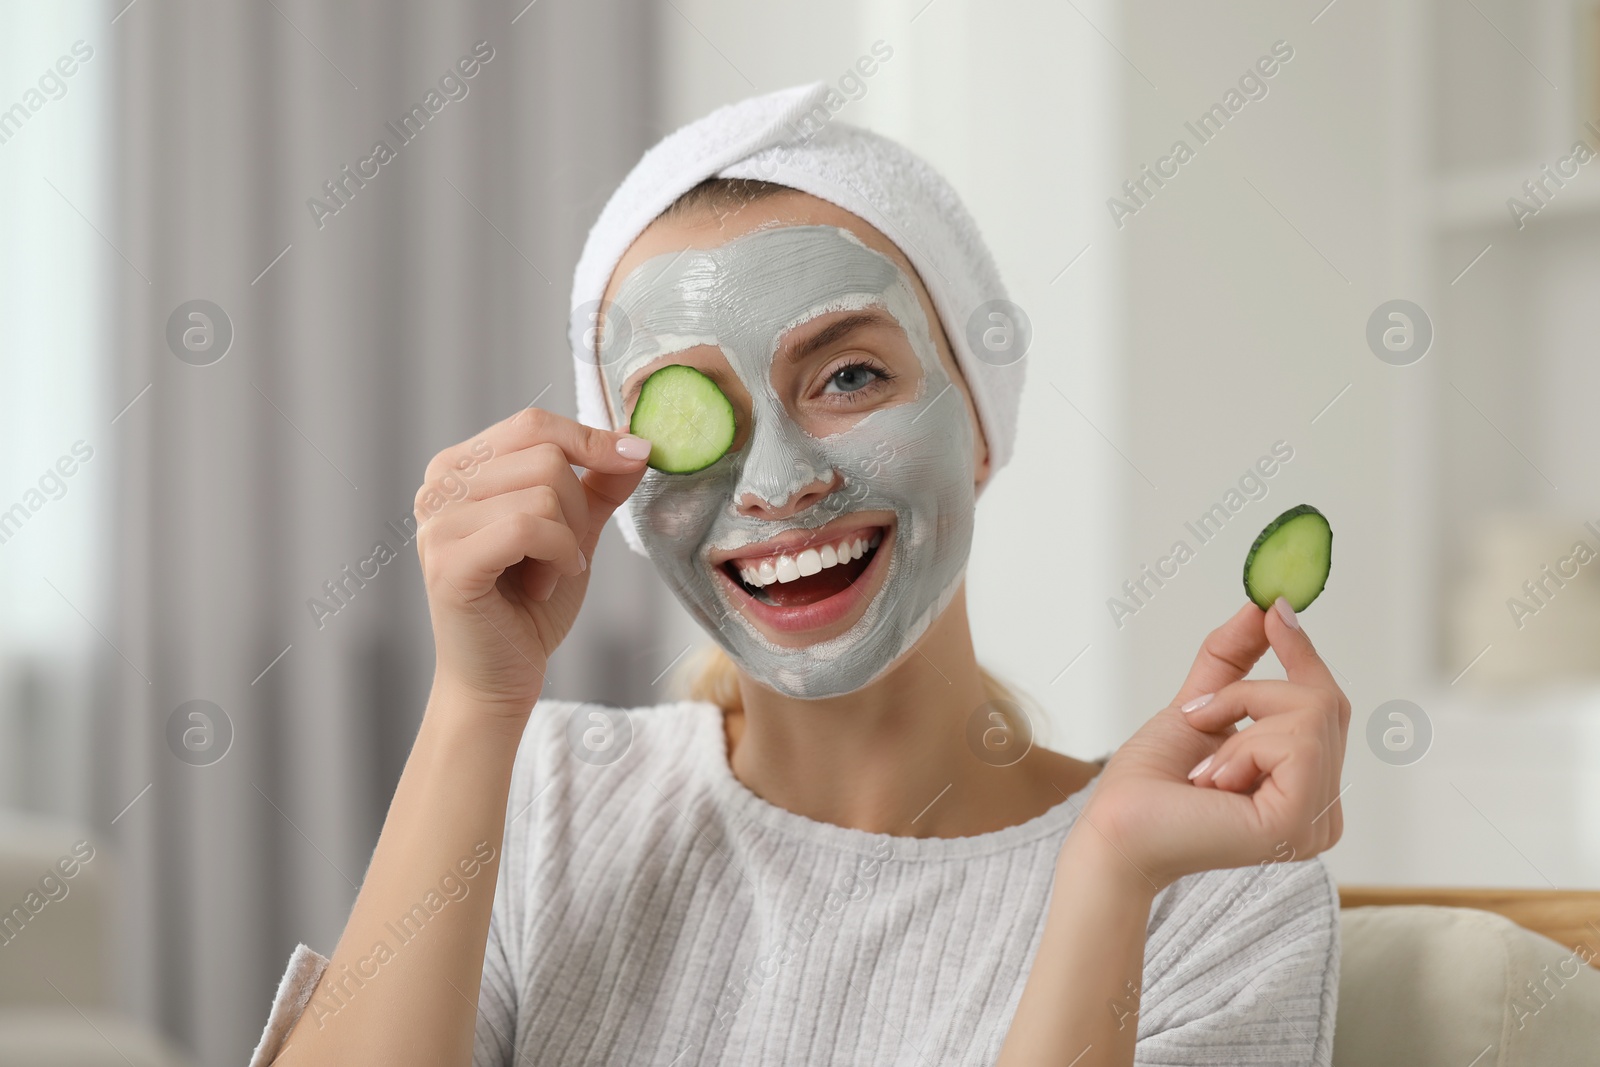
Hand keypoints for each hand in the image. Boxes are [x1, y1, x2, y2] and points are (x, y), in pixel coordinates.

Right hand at [414, 405, 651, 717]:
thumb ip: (599, 484)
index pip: (533, 424)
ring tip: (545, 574)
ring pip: (544, 491)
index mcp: (460, 467)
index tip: (638, 456)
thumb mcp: (573, 531)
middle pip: (545, 455)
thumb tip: (636, 441)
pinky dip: (558, 555)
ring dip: (567, 541)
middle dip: (580, 509)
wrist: (499, 677)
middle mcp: (438, 486)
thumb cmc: (529, 604)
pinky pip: (529, 527)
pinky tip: (546, 583)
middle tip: (565, 554)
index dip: (591, 439)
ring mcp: (438, 522)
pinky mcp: (449, 561)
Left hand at [1074, 599, 1349, 890]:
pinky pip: (1297, 742)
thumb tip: (1263, 607)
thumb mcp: (1198, 704)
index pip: (1329, 707)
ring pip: (1313, 713)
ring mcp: (1318, 823)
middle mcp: (1324, 812)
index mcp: (1307, 789)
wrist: (1114, 828)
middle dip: (1250, 692)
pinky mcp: (1299, 824)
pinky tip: (1212, 785)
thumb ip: (1233, 659)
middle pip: (1325, 701)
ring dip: (1239, 721)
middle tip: (1199, 716)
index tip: (1275, 607)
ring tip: (1203, 768)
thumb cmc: (1148, 783)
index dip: (1304, 654)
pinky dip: (1242, 746)